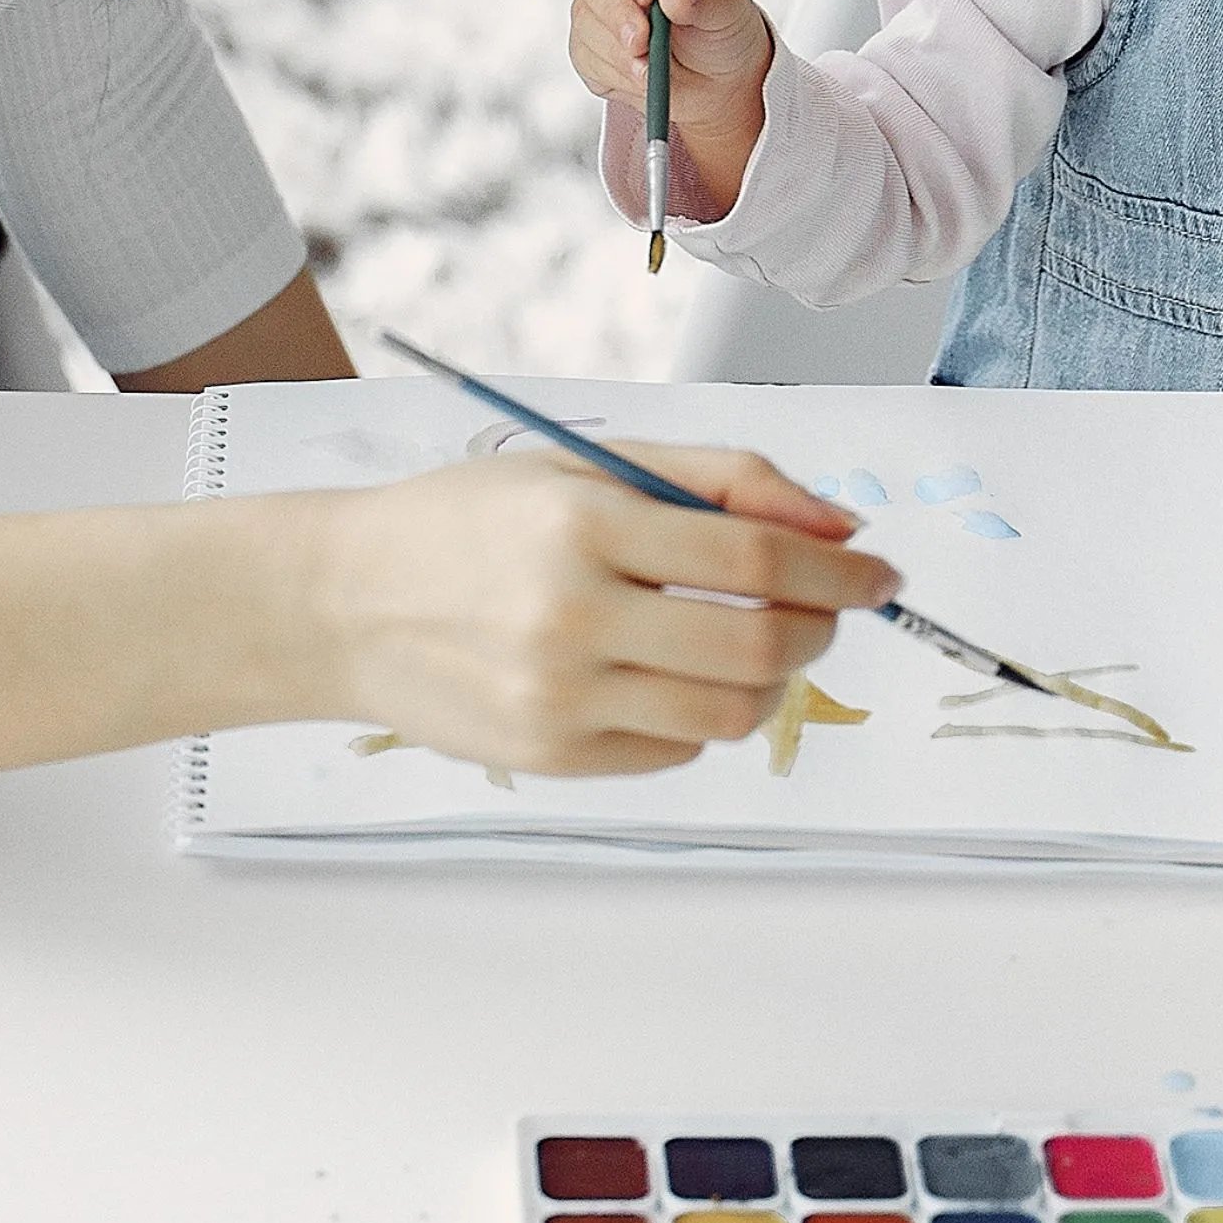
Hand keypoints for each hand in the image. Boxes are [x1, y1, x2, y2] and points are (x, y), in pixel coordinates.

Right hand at [282, 444, 892, 774]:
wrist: (342, 603)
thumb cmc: (468, 522)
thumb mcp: (582, 466)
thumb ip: (717, 480)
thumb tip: (839, 526)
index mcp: (582, 525)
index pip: (755, 554)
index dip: (839, 569)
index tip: (880, 572)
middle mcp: (570, 616)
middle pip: (757, 643)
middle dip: (820, 627)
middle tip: (827, 609)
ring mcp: (560, 698)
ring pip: (730, 710)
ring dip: (772, 678)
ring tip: (750, 640)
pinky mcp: (552, 756)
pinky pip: (678, 746)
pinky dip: (702, 711)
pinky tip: (667, 672)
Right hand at [570, 0, 777, 217]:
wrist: (716, 83)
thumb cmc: (723, 31)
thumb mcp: (729, 10)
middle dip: (617, 15)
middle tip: (644, 44)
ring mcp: (596, 10)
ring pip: (585, 23)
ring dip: (620, 52)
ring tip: (657, 69)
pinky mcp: (587, 48)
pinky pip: (585, 58)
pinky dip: (615, 74)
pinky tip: (643, 77)